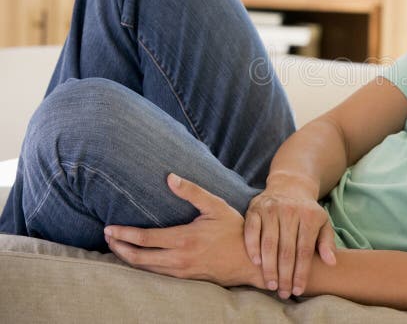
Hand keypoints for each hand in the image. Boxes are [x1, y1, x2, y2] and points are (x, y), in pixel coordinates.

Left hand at [104, 173, 263, 288]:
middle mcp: (179, 258)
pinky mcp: (185, 278)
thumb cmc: (234, 230)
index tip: (109, 228)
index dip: (123, 234)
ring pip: (146, 268)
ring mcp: (181, 270)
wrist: (250, 261)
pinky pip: (157, 274)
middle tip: (107, 238)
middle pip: (139, 257)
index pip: (145, 239)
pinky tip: (138, 259)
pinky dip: (142, 266)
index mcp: (184, 239)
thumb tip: (170, 177)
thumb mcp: (216, 206)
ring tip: (117, 247)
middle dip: (119, 248)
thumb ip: (192, 192)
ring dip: (128, 258)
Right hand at [244, 173, 336, 298]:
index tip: (298, 290)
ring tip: (271, 285)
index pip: (304, 250)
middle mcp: (290, 211)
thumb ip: (327, 242)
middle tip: (283, 293)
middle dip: (285, 275)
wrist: (290, 185)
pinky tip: (256, 264)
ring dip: (269, 267)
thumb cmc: (308, 211)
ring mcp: (271, 209)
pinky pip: (251, 230)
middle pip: (286, 249)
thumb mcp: (323, 223)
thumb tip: (331, 262)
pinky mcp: (255, 208)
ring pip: (268, 243)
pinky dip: (252, 247)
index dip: (301, 272)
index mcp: (309, 216)